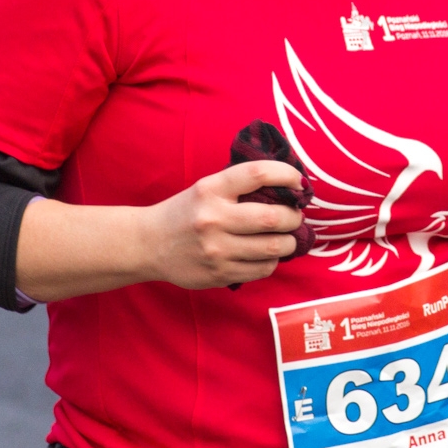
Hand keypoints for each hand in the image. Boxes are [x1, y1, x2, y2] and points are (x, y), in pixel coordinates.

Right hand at [140, 160, 305, 288]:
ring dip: (288, 242)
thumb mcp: (206, 188)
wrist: (148, 244)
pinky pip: (262, 269)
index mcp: (211, 189)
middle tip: (295, 217)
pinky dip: (272, 261)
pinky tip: (266, 254)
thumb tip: (289, 187)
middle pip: (273, 217)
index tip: (299, 182)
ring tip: (286, 238)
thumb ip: (240, 186)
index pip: (258, 174)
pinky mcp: (219, 274)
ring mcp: (216, 249)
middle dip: (294, 217)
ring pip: (273, 247)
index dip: (287, 174)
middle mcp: (214, 218)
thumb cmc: (185, 212)